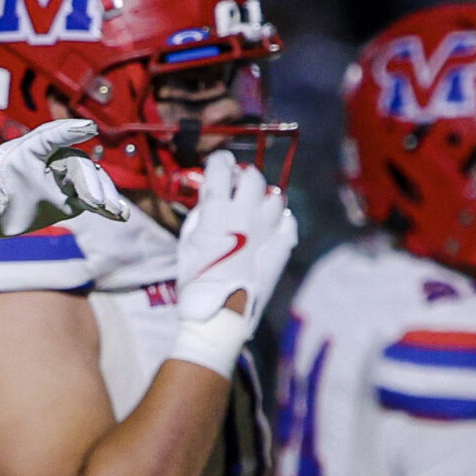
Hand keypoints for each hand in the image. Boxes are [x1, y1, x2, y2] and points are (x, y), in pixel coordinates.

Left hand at [0, 118, 129, 250]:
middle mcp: (46, 160)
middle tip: (95, 202)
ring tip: (114, 212)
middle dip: (88, 180)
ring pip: (88, 178)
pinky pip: (90, 197)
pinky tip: (118, 216)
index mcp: (23, 151)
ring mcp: (60, 177)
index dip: (67, 131)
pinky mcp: (68, 196)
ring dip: (103, 193)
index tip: (88, 128)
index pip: (48, 136)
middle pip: (74, 162)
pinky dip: (105, 204)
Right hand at [172, 152, 295, 333]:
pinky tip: (271, 228)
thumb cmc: (196, 281)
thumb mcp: (187, 244)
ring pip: (275, 196)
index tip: (219, 163)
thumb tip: (209, 199)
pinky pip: (288, 221)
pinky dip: (280, 220)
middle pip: (253, 177)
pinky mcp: (283, 245)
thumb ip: (199, 215)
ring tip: (255, 207)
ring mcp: (269, 229)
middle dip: (244, 176)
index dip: (219, 162)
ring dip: (264, 197)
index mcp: (217, 212)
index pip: (221, 169)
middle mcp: (246, 214)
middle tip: (237, 185)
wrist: (222, 313)